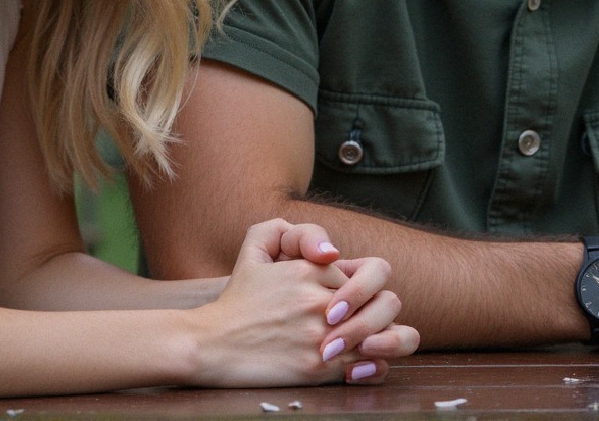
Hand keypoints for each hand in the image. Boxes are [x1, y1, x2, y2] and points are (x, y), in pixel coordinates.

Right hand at [190, 219, 418, 386]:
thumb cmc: (237, 300)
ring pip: (385, 336)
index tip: (349, 298)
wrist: (211, 343)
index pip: (370, 272)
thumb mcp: (253, 249)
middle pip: (386, 302)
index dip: (364, 286)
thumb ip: (283, 230)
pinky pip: (369, 366)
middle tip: (369, 321)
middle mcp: (321, 299)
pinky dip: (373, 366)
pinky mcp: (318, 367)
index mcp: (311, 269)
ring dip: (387, 340)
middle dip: (382, 311)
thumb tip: (328, 249)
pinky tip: (362, 365)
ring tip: (374, 344)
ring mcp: (322, 334)